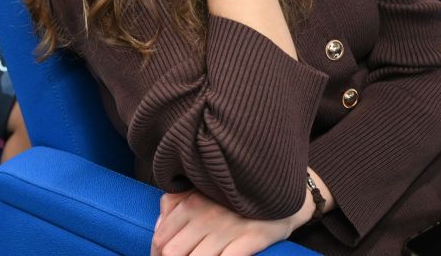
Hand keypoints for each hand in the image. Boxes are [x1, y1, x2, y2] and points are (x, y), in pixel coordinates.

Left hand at [150, 190, 300, 255]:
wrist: (281, 194)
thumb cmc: (236, 199)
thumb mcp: (202, 192)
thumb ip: (175, 204)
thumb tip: (158, 227)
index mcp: (190, 203)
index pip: (161, 238)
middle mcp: (205, 215)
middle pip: (173, 253)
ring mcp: (228, 229)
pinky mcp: (250, 240)